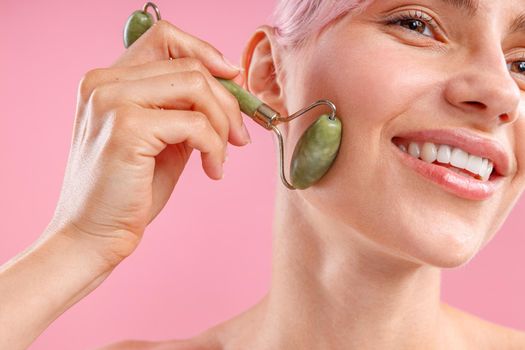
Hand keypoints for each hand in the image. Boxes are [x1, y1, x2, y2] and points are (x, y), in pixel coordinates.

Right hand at [48, 20, 250, 266]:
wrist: (92, 237)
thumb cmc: (128, 192)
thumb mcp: (160, 140)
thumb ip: (185, 109)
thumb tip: (230, 87)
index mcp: (106, 80)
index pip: (164, 37)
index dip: (206, 52)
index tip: (232, 80)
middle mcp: (103, 82)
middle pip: (190, 65)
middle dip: (228, 101)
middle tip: (240, 136)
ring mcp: (111, 102)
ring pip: (197, 86)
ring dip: (223, 123)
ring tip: (223, 156)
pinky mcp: (127, 129)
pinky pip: (195, 124)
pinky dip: (215, 147)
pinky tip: (212, 171)